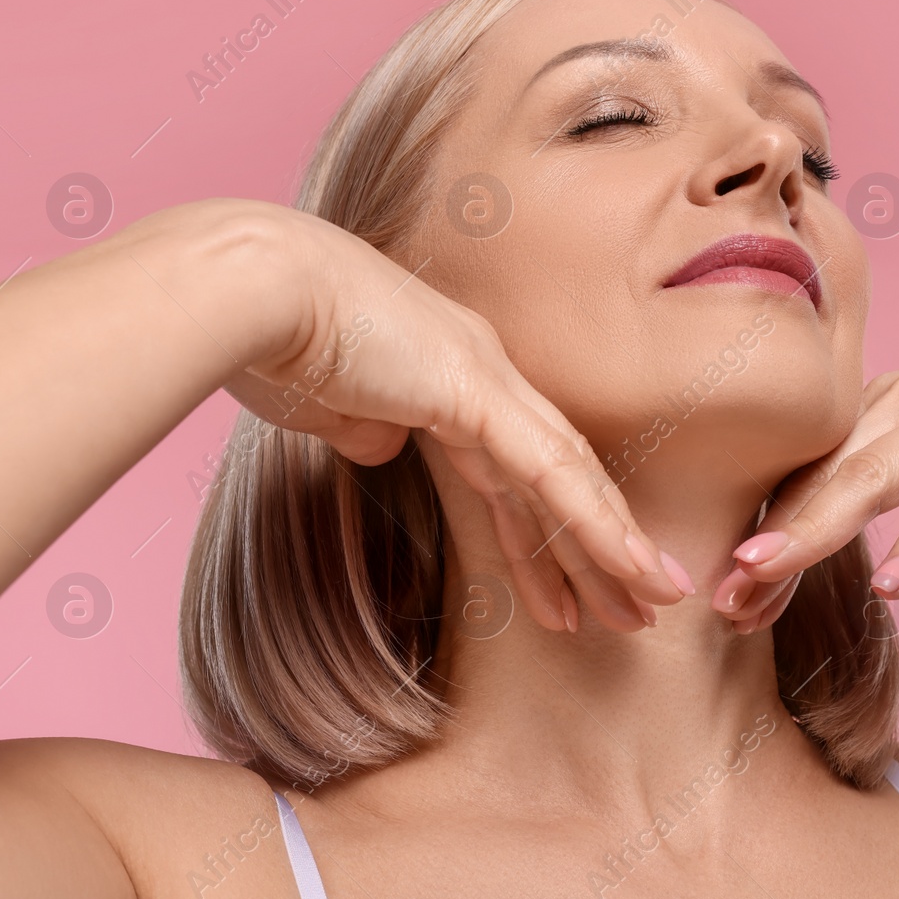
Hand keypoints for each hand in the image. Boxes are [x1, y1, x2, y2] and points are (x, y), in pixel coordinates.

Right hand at [172, 198, 690, 635]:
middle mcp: (483, 371)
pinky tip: (629, 563)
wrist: (246, 291)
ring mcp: (485, 376)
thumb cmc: (269, 341)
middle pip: (558, 475)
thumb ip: (365, 426)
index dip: (546, 531)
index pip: (517, 467)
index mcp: (449, 374)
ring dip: (612, 546)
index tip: (567, 593)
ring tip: (652, 605)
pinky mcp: (474, 390)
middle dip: (598, 548)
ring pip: (568, 477)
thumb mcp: (328, 405)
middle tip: (639, 607)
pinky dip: (592, 521)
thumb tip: (381, 445)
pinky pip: (548, 471)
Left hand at [711, 333, 898, 631]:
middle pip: (819, 474)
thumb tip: (814, 525)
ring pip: (869, 477)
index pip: (804, 469)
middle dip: (766, 535)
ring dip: (814, 528)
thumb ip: (881, 473)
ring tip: (765, 573)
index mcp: (882, 405)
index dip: (760, 526)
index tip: (723, 588)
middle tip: (720, 594)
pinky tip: (898, 585)